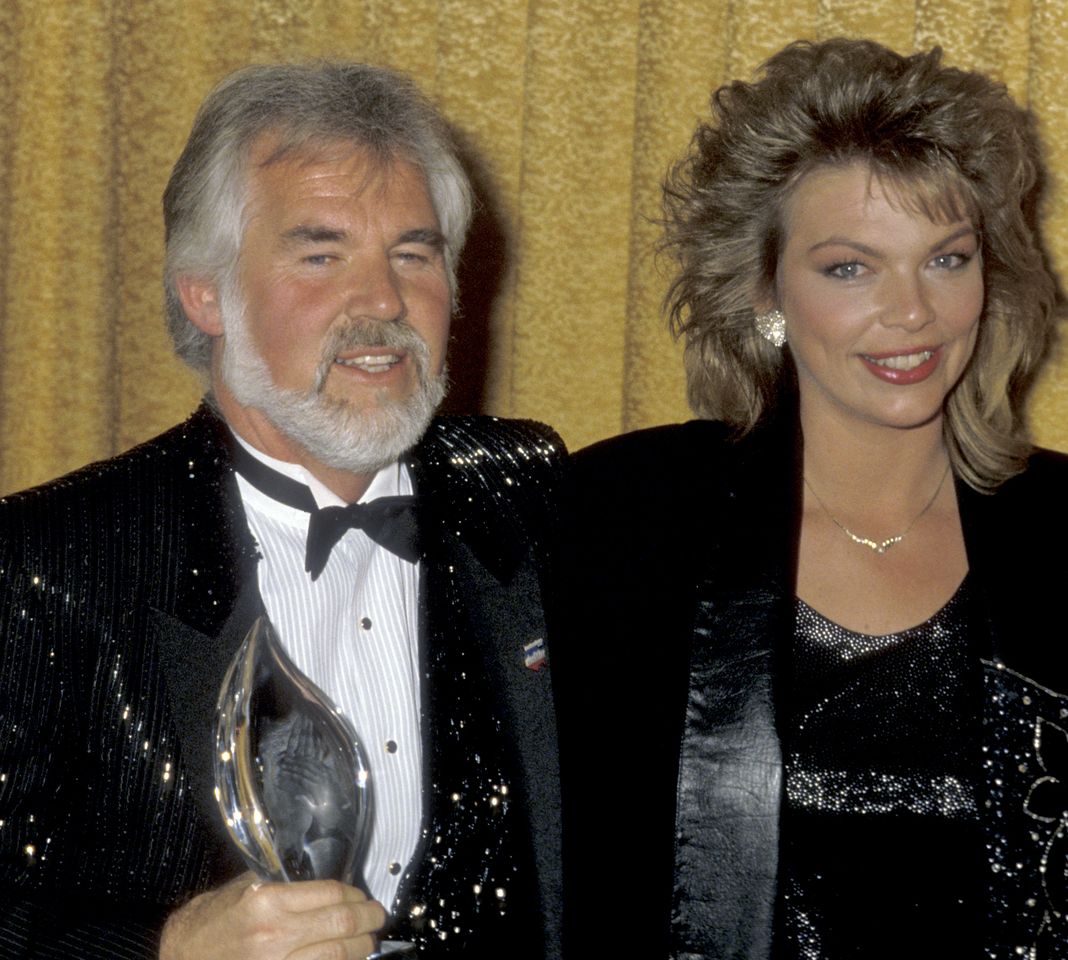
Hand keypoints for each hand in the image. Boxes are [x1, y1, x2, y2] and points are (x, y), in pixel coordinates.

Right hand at [159, 872, 385, 959]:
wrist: (181, 956)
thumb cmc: (211, 922)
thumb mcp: (244, 890)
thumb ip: (282, 883)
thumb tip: (323, 881)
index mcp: (268, 903)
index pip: (331, 893)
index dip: (355, 894)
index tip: (362, 896)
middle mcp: (275, 936)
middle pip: (342, 925)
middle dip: (368, 920)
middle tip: (377, 917)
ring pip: (337, 956)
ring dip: (361, 948)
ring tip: (367, 941)